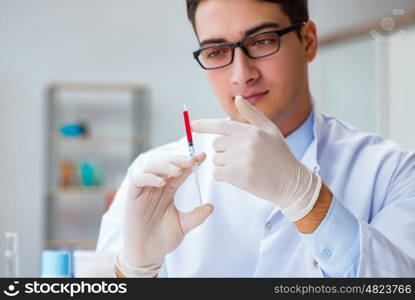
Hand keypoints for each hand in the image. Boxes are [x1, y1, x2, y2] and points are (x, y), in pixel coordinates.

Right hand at [121, 153, 213, 273]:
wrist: (148, 254)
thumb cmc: (163, 239)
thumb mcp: (184, 225)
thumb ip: (196, 216)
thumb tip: (211, 206)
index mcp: (168, 191)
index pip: (180, 171)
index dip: (190, 163)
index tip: (203, 157)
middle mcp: (156, 187)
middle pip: (165, 165)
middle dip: (178, 160)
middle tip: (191, 161)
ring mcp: (144, 191)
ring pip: (151, 168)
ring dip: (165, 166)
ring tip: (177, 171)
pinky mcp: (133, 197)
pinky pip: (137, 181)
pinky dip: (148, 178)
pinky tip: (161, 182)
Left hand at [191, 96, 320, 221]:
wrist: (292, 183)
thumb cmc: (281, 156)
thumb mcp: (270, 130)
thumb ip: (252, 115)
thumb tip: (238, 98)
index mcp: (251, 130)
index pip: (222, 125)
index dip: (205, 125)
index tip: (192, 125)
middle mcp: (245, 142)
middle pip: (216, 145)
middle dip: (224, 152)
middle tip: (243, 159)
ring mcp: (241, 159)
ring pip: (216, 160)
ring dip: (225, 165)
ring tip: (244, 168)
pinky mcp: (238, 176)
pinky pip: (217, 173)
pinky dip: (224, 177)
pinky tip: (239, 178)